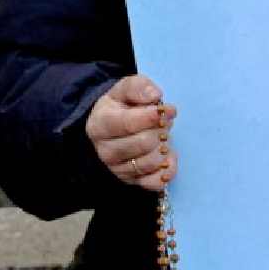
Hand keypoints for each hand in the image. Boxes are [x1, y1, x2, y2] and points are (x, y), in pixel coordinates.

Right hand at [84, 75, 176, 190]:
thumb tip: (154, 96)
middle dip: (160, 131)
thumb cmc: (120, 106)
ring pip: (151, 163)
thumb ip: (138, 87)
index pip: (127, 124)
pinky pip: (155, 182)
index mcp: (99, 124)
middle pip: (143, 144)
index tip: (168, 110)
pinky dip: (168, 170)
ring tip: (163, 137)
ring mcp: (116, 168)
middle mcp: (104, 150)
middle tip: (164, 123)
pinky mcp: (130, 181)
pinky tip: (168, 156)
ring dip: (164, 148)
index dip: (151, 117)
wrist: (110, 126)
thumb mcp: (124, 89)